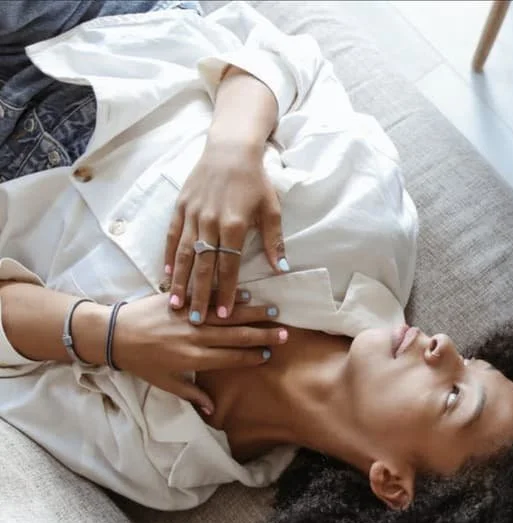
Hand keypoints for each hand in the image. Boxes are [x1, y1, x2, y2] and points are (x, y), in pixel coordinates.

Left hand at [111, 292, 287, 412]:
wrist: (115, 334)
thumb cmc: (141, 363)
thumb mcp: (166, 383)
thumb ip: (193, 394)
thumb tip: (213, 411)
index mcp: (193, 358)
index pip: (230, 358)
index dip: (251, 357)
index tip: (268, 355)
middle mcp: (195, 337)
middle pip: (235, 336)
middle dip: (261, 335)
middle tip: (283, 334)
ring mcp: (188, 317)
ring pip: (226, 315)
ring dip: (251, 314)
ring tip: (272, 312)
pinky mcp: (180, 300)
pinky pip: (208, 298)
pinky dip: (227, 296)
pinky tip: (246, 295)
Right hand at [164, 137, 288, 325]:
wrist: (231, 148)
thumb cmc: (254, 180)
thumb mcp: (271, 209)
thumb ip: (274, 241)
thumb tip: (282, 269)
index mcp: (233, 225)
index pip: (229, 266)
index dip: (227, 292)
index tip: (224, 315)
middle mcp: (210, 222)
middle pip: (203, 266)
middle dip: (200, 295)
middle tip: (196, 321)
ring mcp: (193, 215)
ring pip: (184, 254)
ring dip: (180, 281)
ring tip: (175, 303)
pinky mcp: (180, 206)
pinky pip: (172, 235)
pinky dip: (169, 255)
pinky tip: (167, 273)